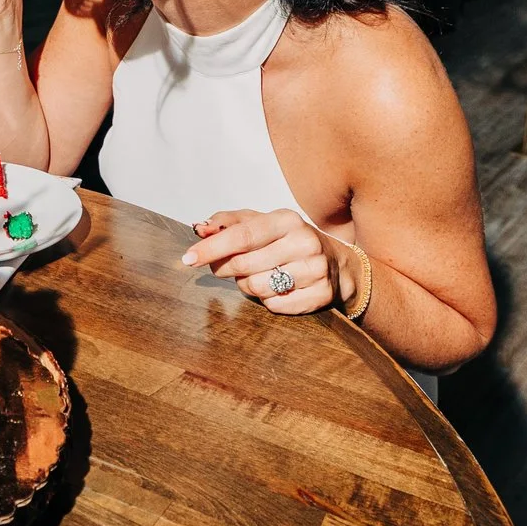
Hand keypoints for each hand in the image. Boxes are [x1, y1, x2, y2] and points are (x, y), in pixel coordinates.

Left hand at [181, 208, 357, 316]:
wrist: (338, 264)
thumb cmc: (288, 241)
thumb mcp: (261, 224)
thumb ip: (227, 223)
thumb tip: (199, 229)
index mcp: (286, 220)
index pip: (242, 235)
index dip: (212, 248)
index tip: (189, 258)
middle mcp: (304, 242)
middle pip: (245, 265)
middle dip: (227, 270)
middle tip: (227, 268)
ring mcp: (315, 269)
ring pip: (257, 287)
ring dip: (247, 286)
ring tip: (258, 276)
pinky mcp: (320, 294)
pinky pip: (275, 305)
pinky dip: (267, 300)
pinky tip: (277, 288)